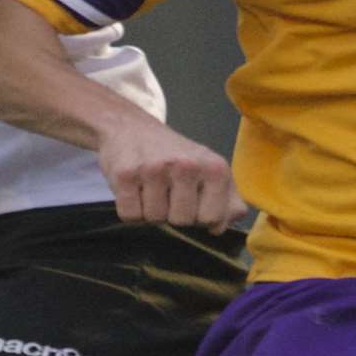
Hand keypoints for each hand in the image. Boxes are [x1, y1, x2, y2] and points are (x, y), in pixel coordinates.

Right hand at [97, 116, 246, 235]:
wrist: (130, 127)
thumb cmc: (175, 155)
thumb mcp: (209, 170)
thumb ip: (229, 201)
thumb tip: (221, 227)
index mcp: (214, 167)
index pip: (212, 219)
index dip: (200, 217)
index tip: (193, 200)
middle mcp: (186, 165)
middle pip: (182, 221)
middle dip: (173, 214)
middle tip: (167, 192)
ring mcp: (154, 169)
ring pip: (155, 219)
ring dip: (150, 211)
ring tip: (150, 188)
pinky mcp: (126, 174)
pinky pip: (130, 215)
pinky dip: (130, 209)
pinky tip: (134, 188)